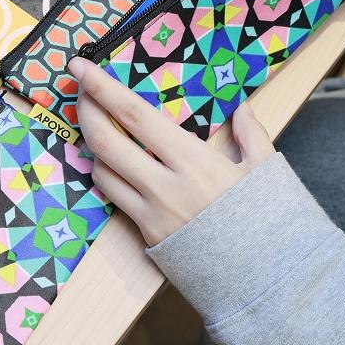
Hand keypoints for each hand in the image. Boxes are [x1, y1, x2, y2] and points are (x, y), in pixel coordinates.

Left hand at [69, 57, 274, 245]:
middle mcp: (164, 185)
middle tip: (79, 87)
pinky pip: (113, 196)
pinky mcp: (145, 233)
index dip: (103, 88)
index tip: (81, 66)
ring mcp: (150, 212)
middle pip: (105, 140)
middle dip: (85, 108)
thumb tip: (242, 108)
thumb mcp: (265, 170)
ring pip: (101, 169)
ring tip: (94, 121)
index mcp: (193, 160)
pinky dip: (104, 172)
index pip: (135, 115)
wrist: (260, 278)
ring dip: (91, 141)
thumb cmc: (266, 222)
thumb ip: (251, 134)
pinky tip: (109, 159)